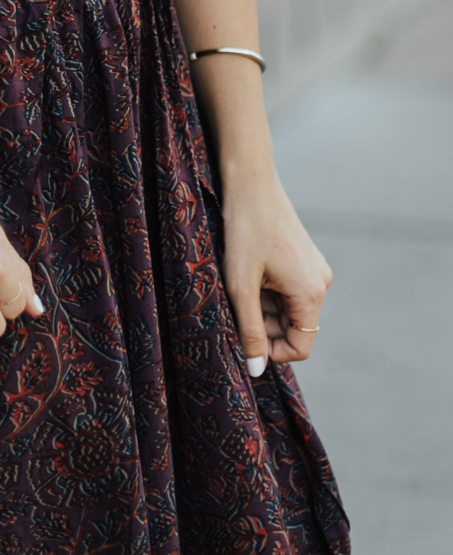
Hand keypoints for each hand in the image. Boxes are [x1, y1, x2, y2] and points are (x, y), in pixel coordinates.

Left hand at [220, 169, 331, 377]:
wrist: (251, 185)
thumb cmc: (244, 232)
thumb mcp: (241, 287)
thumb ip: (250, 330)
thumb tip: (256, 370)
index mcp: (311, 294)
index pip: (300, 347)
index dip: (270, 351)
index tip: (243, 337)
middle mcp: (320, 284)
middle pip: (294, 328)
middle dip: (263, 326)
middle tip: (233, 306)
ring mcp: (315, 270)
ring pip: (288, 309)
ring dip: (262, 307)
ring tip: (239, 284)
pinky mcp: (305, 259)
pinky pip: (288, 290)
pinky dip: (267, 291)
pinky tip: (248, 272)